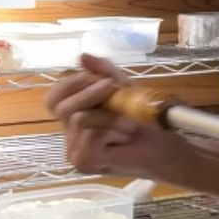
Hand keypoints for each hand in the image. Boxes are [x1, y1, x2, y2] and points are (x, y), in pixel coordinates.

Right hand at [46, 54, 170, 175]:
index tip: (99, 78)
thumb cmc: (143, 119)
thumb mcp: (123, 88)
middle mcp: (69, 134)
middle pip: (62, 107)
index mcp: (74, 116)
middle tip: (115, 90)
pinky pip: (90, 135)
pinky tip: (125, 137)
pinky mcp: (85, 162)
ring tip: (129, 123)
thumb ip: (103, 72)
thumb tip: (82, 56)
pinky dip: (112, 130)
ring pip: (79, 120)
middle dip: (91, 93)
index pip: (53, 98)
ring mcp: (75, 151)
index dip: (71, 83)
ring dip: (110, 116)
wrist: (164, 145)